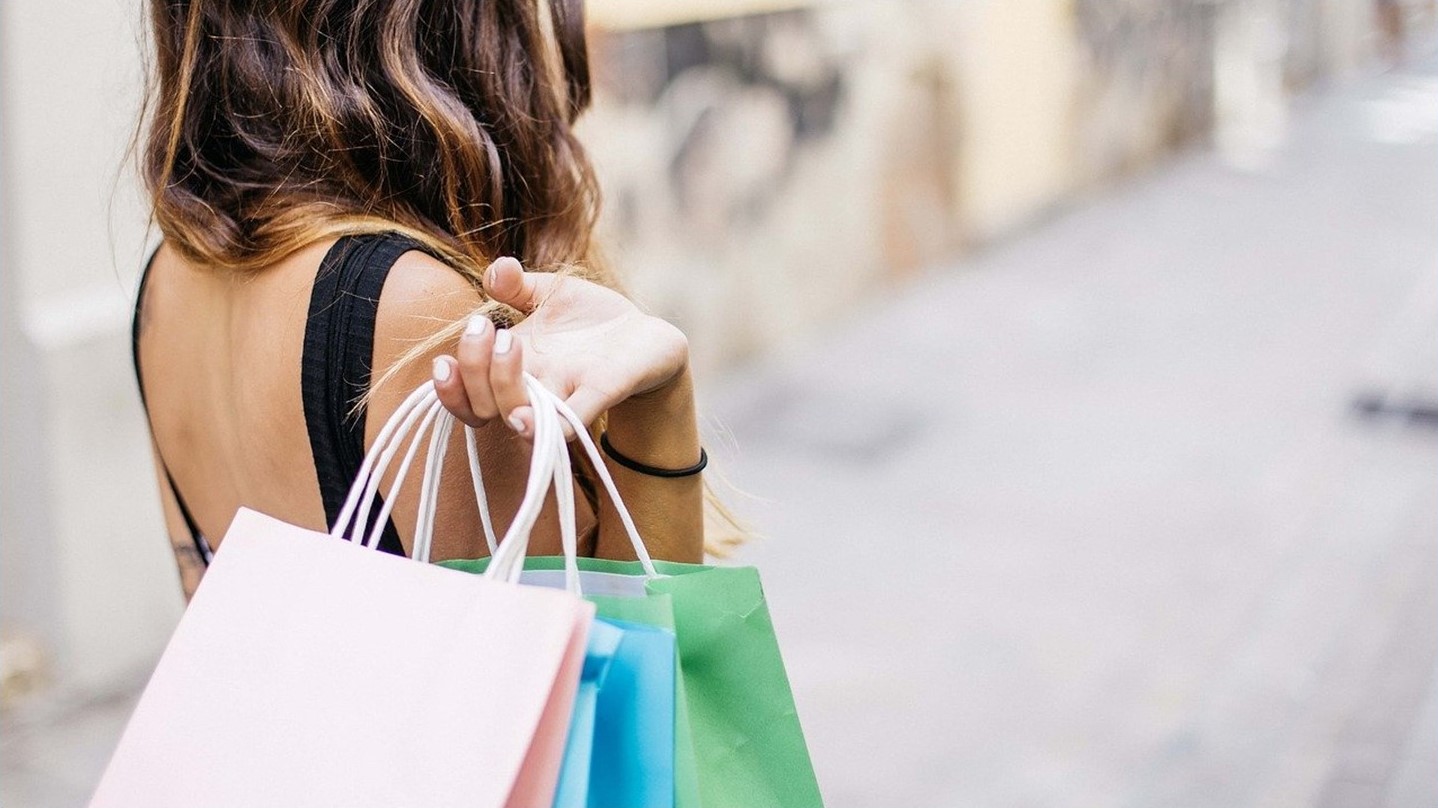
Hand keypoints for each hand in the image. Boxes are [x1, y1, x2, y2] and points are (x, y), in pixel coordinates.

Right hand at [430, 257, 689, 437]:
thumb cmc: (591, 320)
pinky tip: (527, 420)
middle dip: (474, 368)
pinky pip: (569, 422)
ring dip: (502, 385)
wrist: (646, 336)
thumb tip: (496, 269)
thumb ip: (517, 284)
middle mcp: (532, 388)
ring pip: (518, 415)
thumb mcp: (551, 294)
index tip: (444, 361)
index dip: (447, 388)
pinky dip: (548, 426)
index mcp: (512, 367)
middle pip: (483, 405)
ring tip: (509, 343)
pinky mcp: (600, 395)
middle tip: (487, 327)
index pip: (466, 393)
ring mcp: (564, 395)